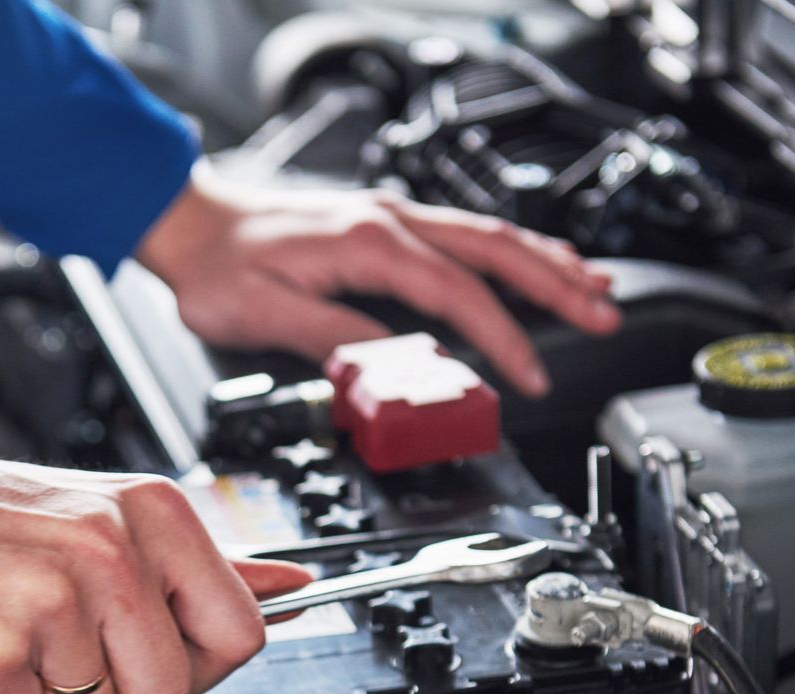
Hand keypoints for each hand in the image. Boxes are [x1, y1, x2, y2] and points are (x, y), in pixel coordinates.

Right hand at [0, 434, 313, 693]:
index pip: (240, 629)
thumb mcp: (96, 511)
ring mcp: (50, 606)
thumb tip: (289, 586)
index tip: (153, 644)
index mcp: (147, 513)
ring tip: (9, 629)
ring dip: (51, 693)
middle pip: (171, 690)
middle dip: (119, 685)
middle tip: (61, 637)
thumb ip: (199, 561)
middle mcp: (107, 552)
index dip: (199, 659)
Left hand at [137, 164, 619, 396]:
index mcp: (367, 246)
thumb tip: (389, 371)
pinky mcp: (385, 224)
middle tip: (604, 317)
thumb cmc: (219, 269)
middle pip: (495, 250)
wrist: (191, 225)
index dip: (502, 339)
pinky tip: (534, 262)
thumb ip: (334, 342)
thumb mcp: (265, 317)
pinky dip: (511, 250)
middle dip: (557, 285)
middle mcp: (388, 222)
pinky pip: (465, 233)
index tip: (527, 376)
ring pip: (488, 234)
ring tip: (594, 289)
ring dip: (546, 262)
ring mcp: (391, 217)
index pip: (457, 296)